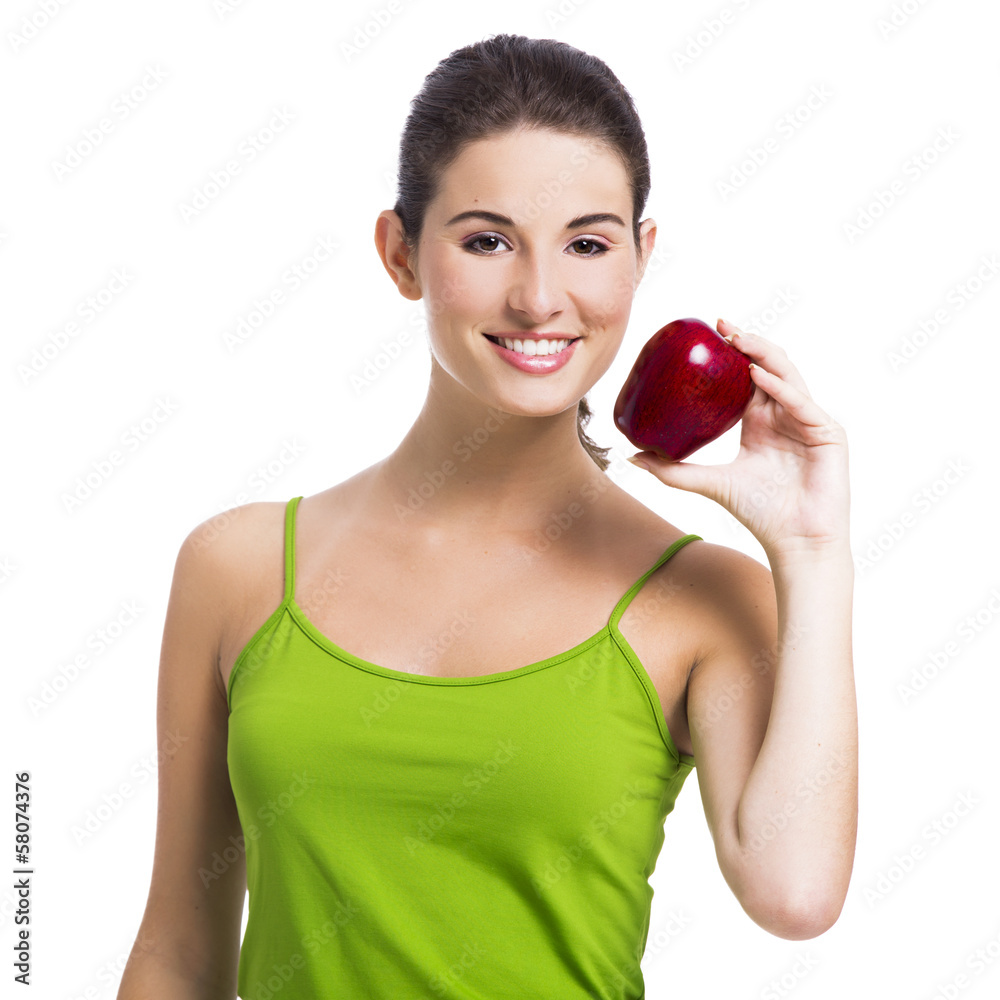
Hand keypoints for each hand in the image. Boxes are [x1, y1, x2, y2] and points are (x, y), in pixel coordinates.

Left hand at [627, 319, 849, 558]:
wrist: (794, 541)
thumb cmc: (759, 514)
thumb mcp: (709, 483)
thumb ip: (672, 471)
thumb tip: (631, 456)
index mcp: (762, 422)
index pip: (749, 377)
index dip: (733, 354)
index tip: (709, 335)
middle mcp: (786, 415)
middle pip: (770, 367)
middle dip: (748, 343)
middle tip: (721, 326)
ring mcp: (809, 422)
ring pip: (788, 376)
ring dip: (763, 354)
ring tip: (737, 341)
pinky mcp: (828, 433)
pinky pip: (801, 403)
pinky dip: (779, 387)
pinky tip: (757, 375)